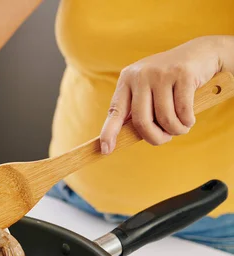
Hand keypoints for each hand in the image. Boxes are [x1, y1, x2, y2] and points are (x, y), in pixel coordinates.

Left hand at [99, 36, 229, 153]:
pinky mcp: (183, 74)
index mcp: (127, 79)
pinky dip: (187, 121)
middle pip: (141, 120)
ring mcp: (161, 73)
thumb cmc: (171, 79)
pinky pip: (183, 111)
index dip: (109, 132)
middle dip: (154, 137)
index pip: (115, 110)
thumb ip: (137, 108)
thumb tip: (123, 137)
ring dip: (175, 130)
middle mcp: (141, 75)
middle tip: (165, 139)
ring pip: (164, 118)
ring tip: (181, 127)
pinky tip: (189, 119)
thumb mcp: (149, 88)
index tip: (105, 150)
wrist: (202, 52)